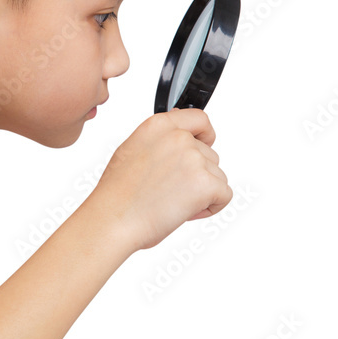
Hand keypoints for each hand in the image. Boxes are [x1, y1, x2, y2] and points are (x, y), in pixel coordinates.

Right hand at [85, 107, 231, 253]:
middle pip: (210, 154)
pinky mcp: (206, 182)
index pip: (199, 119)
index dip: (206, 135)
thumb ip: (160, 136)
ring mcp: (194, 159)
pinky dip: (212, 207)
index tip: (205, 144)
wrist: (113, 219)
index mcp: (159, 126)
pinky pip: (224, 195)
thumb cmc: (117, 194)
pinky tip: (187, 212)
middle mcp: (179, 138)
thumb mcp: (132, 149)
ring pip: (217, 176)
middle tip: (171, 191)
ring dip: (203, 192)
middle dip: (198, 175)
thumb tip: (177, 123)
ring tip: (173, 203)